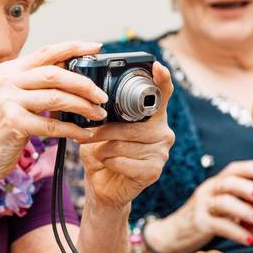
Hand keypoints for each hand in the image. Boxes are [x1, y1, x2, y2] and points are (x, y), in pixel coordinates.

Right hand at [0, 41, 108, 185]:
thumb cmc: (0, 131)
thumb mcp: (14, 99)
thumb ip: (37, 85)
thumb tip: (73, 74)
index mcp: (8, 70)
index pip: (46, 51)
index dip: (73, 47)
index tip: (96, 47)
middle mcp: (6, 80)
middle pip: (55, 73)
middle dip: (84, 84)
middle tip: (102, 95)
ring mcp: (7, 101)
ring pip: (57, 97)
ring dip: (83, 106)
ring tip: (98, 114)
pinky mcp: (13, 123)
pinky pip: (52, 125)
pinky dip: (73, 130)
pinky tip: (84, 134)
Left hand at [78, 61, 175, 210]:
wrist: (102, 186)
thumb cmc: (102, 153)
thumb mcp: (100, 128)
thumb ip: (104, 114)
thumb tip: (91, 102)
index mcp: (152, 116)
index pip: (162, 94)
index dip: (161, 79)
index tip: (157, 66)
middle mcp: (163, 131)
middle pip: (133, 125)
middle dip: (106, 130)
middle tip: (89, 135)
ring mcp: (161, 152)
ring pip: (124, 144)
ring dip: (104, 148)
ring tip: (99, 152)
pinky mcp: (153, 171)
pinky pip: (124, 161)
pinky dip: (108, 162)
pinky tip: (109, 165)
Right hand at [146, 160, 252, 252]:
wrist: (171, 234)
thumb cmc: (202, 220)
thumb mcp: (219, 210)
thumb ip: (240, 210)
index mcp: (214, 185)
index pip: (232, 170)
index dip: (249, 167)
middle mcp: (207, 192)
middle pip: (227, 182)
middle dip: (246, 187)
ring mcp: (202, 207)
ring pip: (223, 203)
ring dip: (244, 210)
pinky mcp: (199, 224)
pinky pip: (220, 226)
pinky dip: (237, 232)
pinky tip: (249, 239)